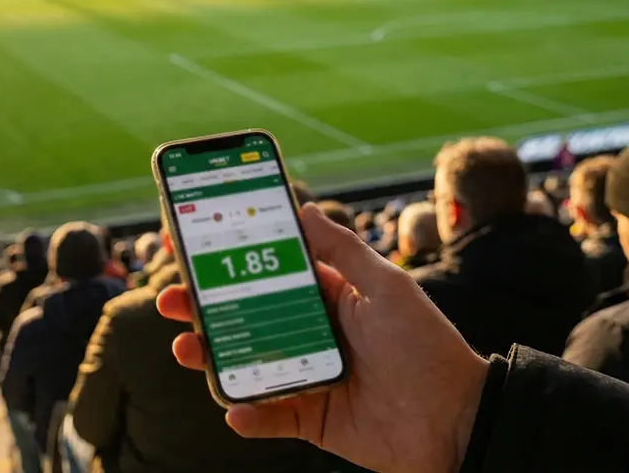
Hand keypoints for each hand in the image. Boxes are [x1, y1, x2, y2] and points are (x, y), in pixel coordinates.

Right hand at [157, 203, 489, 472]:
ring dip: (209, 356)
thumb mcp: (386, 285)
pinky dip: (247, 415)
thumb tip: (302, 208)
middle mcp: (307, 334)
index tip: (188, 244)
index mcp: (324, 297)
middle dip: (200, 306)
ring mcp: (304, 376)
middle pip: (241, 317)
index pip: (263, 274)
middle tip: (170, 297)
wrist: (458, 419)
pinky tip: (233, 408)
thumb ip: (342, 250)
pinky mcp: (309, 419)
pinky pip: (267, 417)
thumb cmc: (426, 345)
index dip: (225, 260)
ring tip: (186, 347)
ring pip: (243, 364)